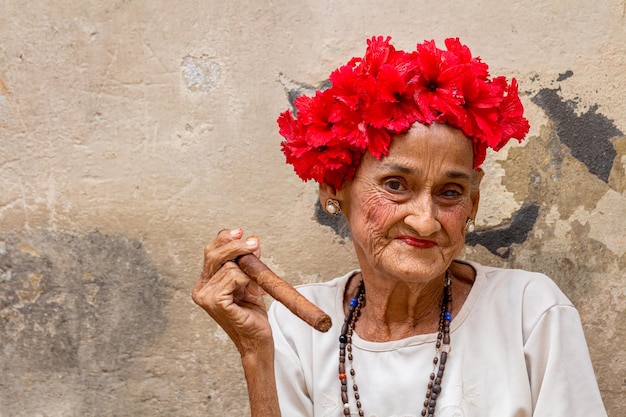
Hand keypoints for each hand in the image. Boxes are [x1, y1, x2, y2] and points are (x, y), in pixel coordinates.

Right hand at [192, 228, 272, 355]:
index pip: (210, 252)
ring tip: (256, 288)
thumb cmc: (252, 313)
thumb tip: (251, 239)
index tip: (241, 232)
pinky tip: (253, 293)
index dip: (224, 239)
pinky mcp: (215, 302)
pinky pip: (234, 276)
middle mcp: (200, 289)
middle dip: (236, 245)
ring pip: (230, 266)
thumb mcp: (249, 281)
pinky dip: (248, 281)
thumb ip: (246, 261)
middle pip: (214, 254)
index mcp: (205, 283)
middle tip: (255, 244)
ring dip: (249, 272)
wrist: (257, 340)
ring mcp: (205, 297)